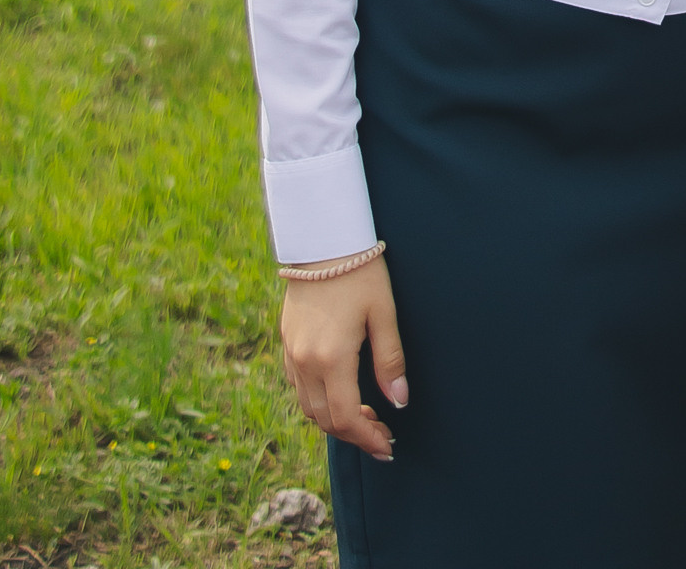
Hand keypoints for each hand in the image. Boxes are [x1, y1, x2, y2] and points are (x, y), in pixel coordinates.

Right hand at [281, 260, 407, 461]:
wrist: (322, 237)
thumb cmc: (360, 271)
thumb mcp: (384, 313)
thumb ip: (391, 361)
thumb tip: (400, 402)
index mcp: (331, 358)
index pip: (345, 418)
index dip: (367, 439)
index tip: (387, 447)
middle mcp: (305, 361)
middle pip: (324, 420)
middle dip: (353, 434)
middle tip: (381, 435)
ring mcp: (291, 352)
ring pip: (308, 406)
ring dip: (334, 420)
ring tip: (364, 417)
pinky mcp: (286, 341)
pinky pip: (298, 386)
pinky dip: (317, 400)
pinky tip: (339, 393)